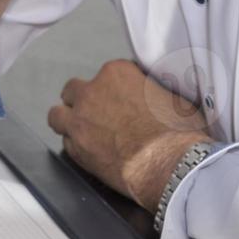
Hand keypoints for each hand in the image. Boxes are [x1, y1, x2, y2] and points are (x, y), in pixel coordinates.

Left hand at [47, 59, 209, 213]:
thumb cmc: (179, 130)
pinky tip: (91, 153)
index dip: (117, 90)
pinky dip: (76, 147)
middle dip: (83, 100)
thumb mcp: (172, 96)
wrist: (172, 164)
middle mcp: (91, 92)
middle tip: (100, 115)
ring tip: (84, 132)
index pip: (108, 74)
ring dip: (68, 121)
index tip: (127, 101)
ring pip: (58, 115)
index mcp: (116, 73)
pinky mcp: (77, 150)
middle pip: (73, 90)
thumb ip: (152, 90)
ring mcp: (80, 121)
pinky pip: (66, 144)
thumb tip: (153, 97)